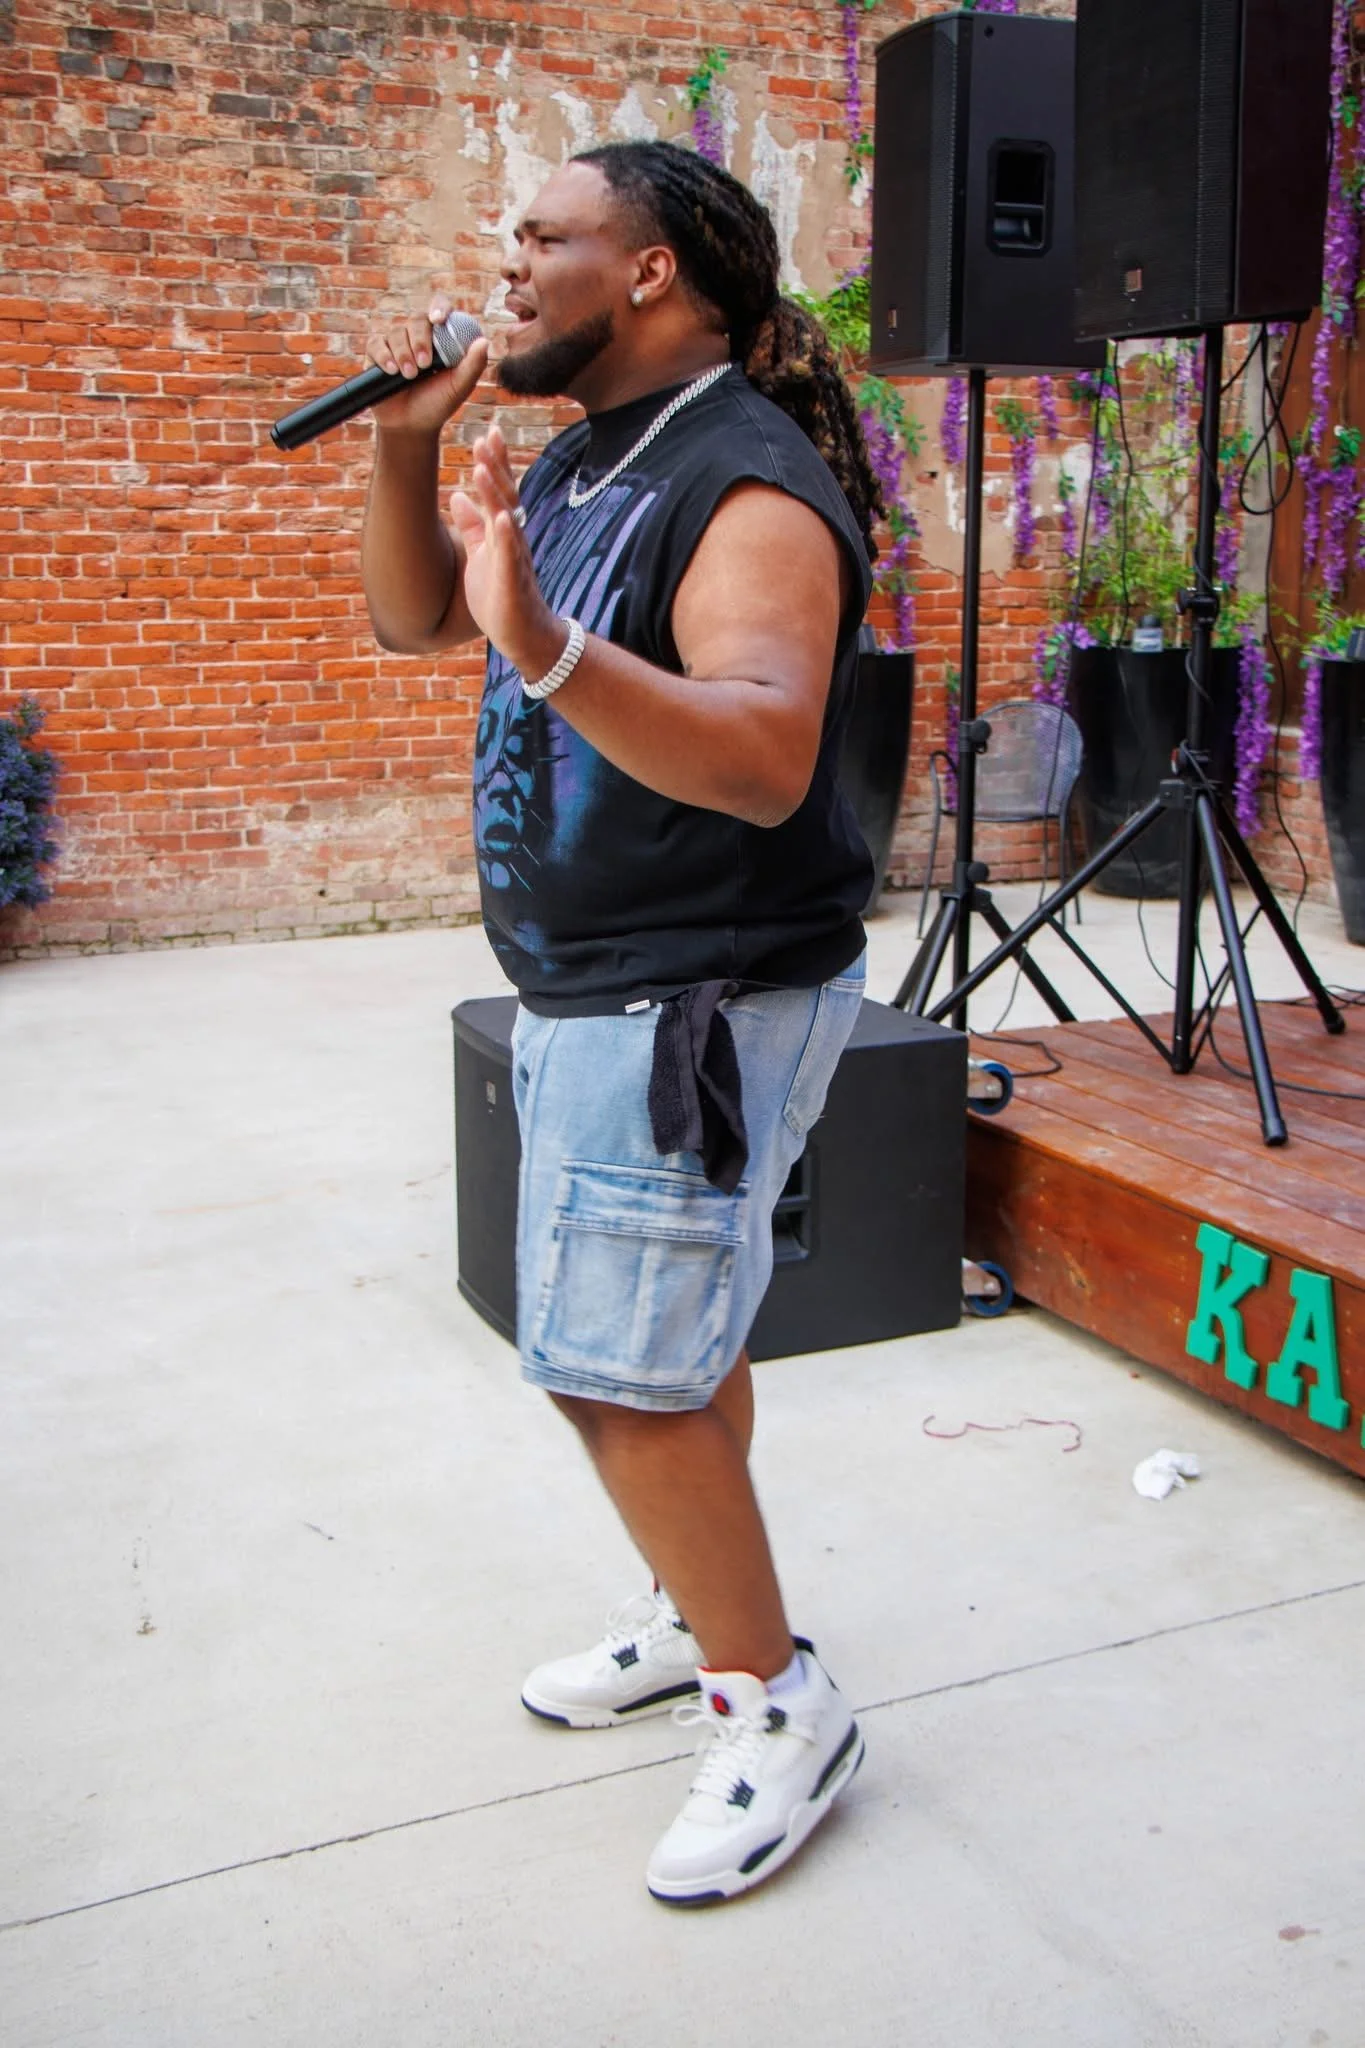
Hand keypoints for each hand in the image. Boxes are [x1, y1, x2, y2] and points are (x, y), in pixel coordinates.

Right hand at [364, 292, 488, 436]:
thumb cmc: (438, 404)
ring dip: (403, 353)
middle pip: (416, 320)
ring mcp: (396, 343)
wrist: (411, 425)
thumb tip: (484, 341)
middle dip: (420, 341)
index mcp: (440, 337)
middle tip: (424, 365)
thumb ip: (473, 365)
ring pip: (396, 332)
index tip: (439, 320)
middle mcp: (418, 335)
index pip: (440, 309)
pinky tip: (391, 370)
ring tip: (409, 376)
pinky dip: (383, 356)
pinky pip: (376, 343)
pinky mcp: (377, 353)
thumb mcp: (459, 387)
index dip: (439, 308)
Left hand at [449, 423, 563, 677]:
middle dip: (497, 467)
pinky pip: (510, 556)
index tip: (486, 433)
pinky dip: (506, 536)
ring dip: (496, 493)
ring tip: (484, 466)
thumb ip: (472, 527)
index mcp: (503, 534)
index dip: (493, 464)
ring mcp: (515, 560)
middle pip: (506, 497)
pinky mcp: (512, 583)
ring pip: (507, 520)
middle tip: (487, 435)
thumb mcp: (481, 557)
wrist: (525, 637)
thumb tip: (457, 497)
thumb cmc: (502, 599)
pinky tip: (501, 516)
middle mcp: (512, 541)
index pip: (499, 492)